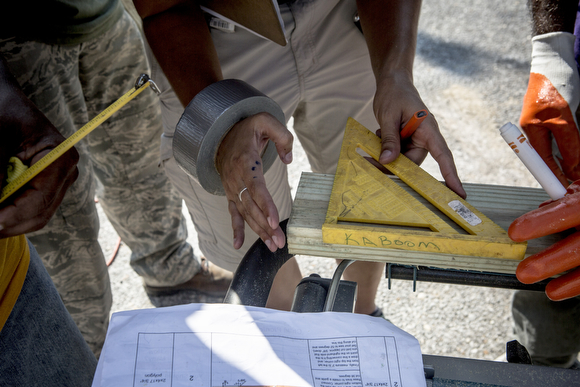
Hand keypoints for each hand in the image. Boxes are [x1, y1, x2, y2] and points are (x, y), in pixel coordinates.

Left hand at [0, 65, 78, 236]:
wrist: (6, 99)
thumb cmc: (2, 111)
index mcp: (61, 157)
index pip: (40, 200)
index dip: (13, 217)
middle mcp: (67, 172)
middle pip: (40, 214)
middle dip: (10, 224)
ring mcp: (61, 180)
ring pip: (37, 216)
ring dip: (11, 223)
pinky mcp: (49, 184)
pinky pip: (33, 209)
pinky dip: (12, 216)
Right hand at [216, 112, 292, 251]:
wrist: (224, 133)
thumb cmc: (249, 128)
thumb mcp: (266, 121)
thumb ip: (282, 137)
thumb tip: (288, 159)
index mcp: (245, 162)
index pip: (256, 188)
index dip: (265, 206)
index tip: (274, 221)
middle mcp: (236, 178)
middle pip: (252, 206)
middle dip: (266, 226)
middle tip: (279, 242)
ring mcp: (232, 188)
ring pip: (245, 213)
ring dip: (258, 231)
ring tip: (272, 246)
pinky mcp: (231, 193)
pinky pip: (233, 213)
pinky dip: (235, 229)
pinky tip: (238, 244)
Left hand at [373, 70, 465, 197]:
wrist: (393, 82)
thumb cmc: (394, 94)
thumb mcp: (388, 116)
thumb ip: (389, 139)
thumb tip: (388, 162)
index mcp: (428, 129)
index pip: (443, 155)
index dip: (451, 175)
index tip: (459, 193)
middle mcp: (425, 137)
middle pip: (413, 162)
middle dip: (393, 165)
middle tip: (370, 160)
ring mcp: (416, 140)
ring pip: (402, 160)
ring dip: (387, 155)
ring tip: (376, 137)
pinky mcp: (406, 140)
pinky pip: (397, 153)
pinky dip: (385, 149)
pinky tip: (379, 134)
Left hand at [509, 180, 579, 300]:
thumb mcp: (577, 186)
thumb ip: (559, 194)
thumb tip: (542, 206)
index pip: (568, 210)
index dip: (542, 221)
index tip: (515, 232)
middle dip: (552, 261)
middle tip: (524, 272)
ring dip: (570, 282)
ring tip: (549, 291)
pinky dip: (577, 285)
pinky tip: (560, 291)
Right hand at [519, 32, 579, 186]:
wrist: (556, 59)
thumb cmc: (556, 85)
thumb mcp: (565, 120)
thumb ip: (570, 146)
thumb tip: (575, 172)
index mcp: (531, 133)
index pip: (542, 164)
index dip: (553, 179)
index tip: (563, 193)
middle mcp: (535, 130)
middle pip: (550, 158)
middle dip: (564, 170)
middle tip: (577, 182)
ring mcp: (544, 123)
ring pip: (560, 148)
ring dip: (571, 156)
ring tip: (578, 167)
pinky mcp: (555, 115)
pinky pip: (562, 137)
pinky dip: (572, 144)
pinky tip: (576, 148)